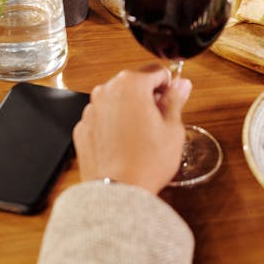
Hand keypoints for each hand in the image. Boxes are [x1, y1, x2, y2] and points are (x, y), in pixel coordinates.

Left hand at [73, 66, 191, 193]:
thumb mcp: (172, 128)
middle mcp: (105, 91)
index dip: (168, 85)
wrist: (117, 193)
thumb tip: (181, 84)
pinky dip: (113, 126)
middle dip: (148, 97)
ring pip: (116, 101)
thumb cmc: (146, 162)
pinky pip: (103, 119)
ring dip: (129, 110)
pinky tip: (124, 145)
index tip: (172, 100)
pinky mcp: (82, 129)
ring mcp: (91, 110)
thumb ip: (175, 99)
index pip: (156, 71)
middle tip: (159, 122)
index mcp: (131, 84)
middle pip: (134, 84)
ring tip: (141, 137)